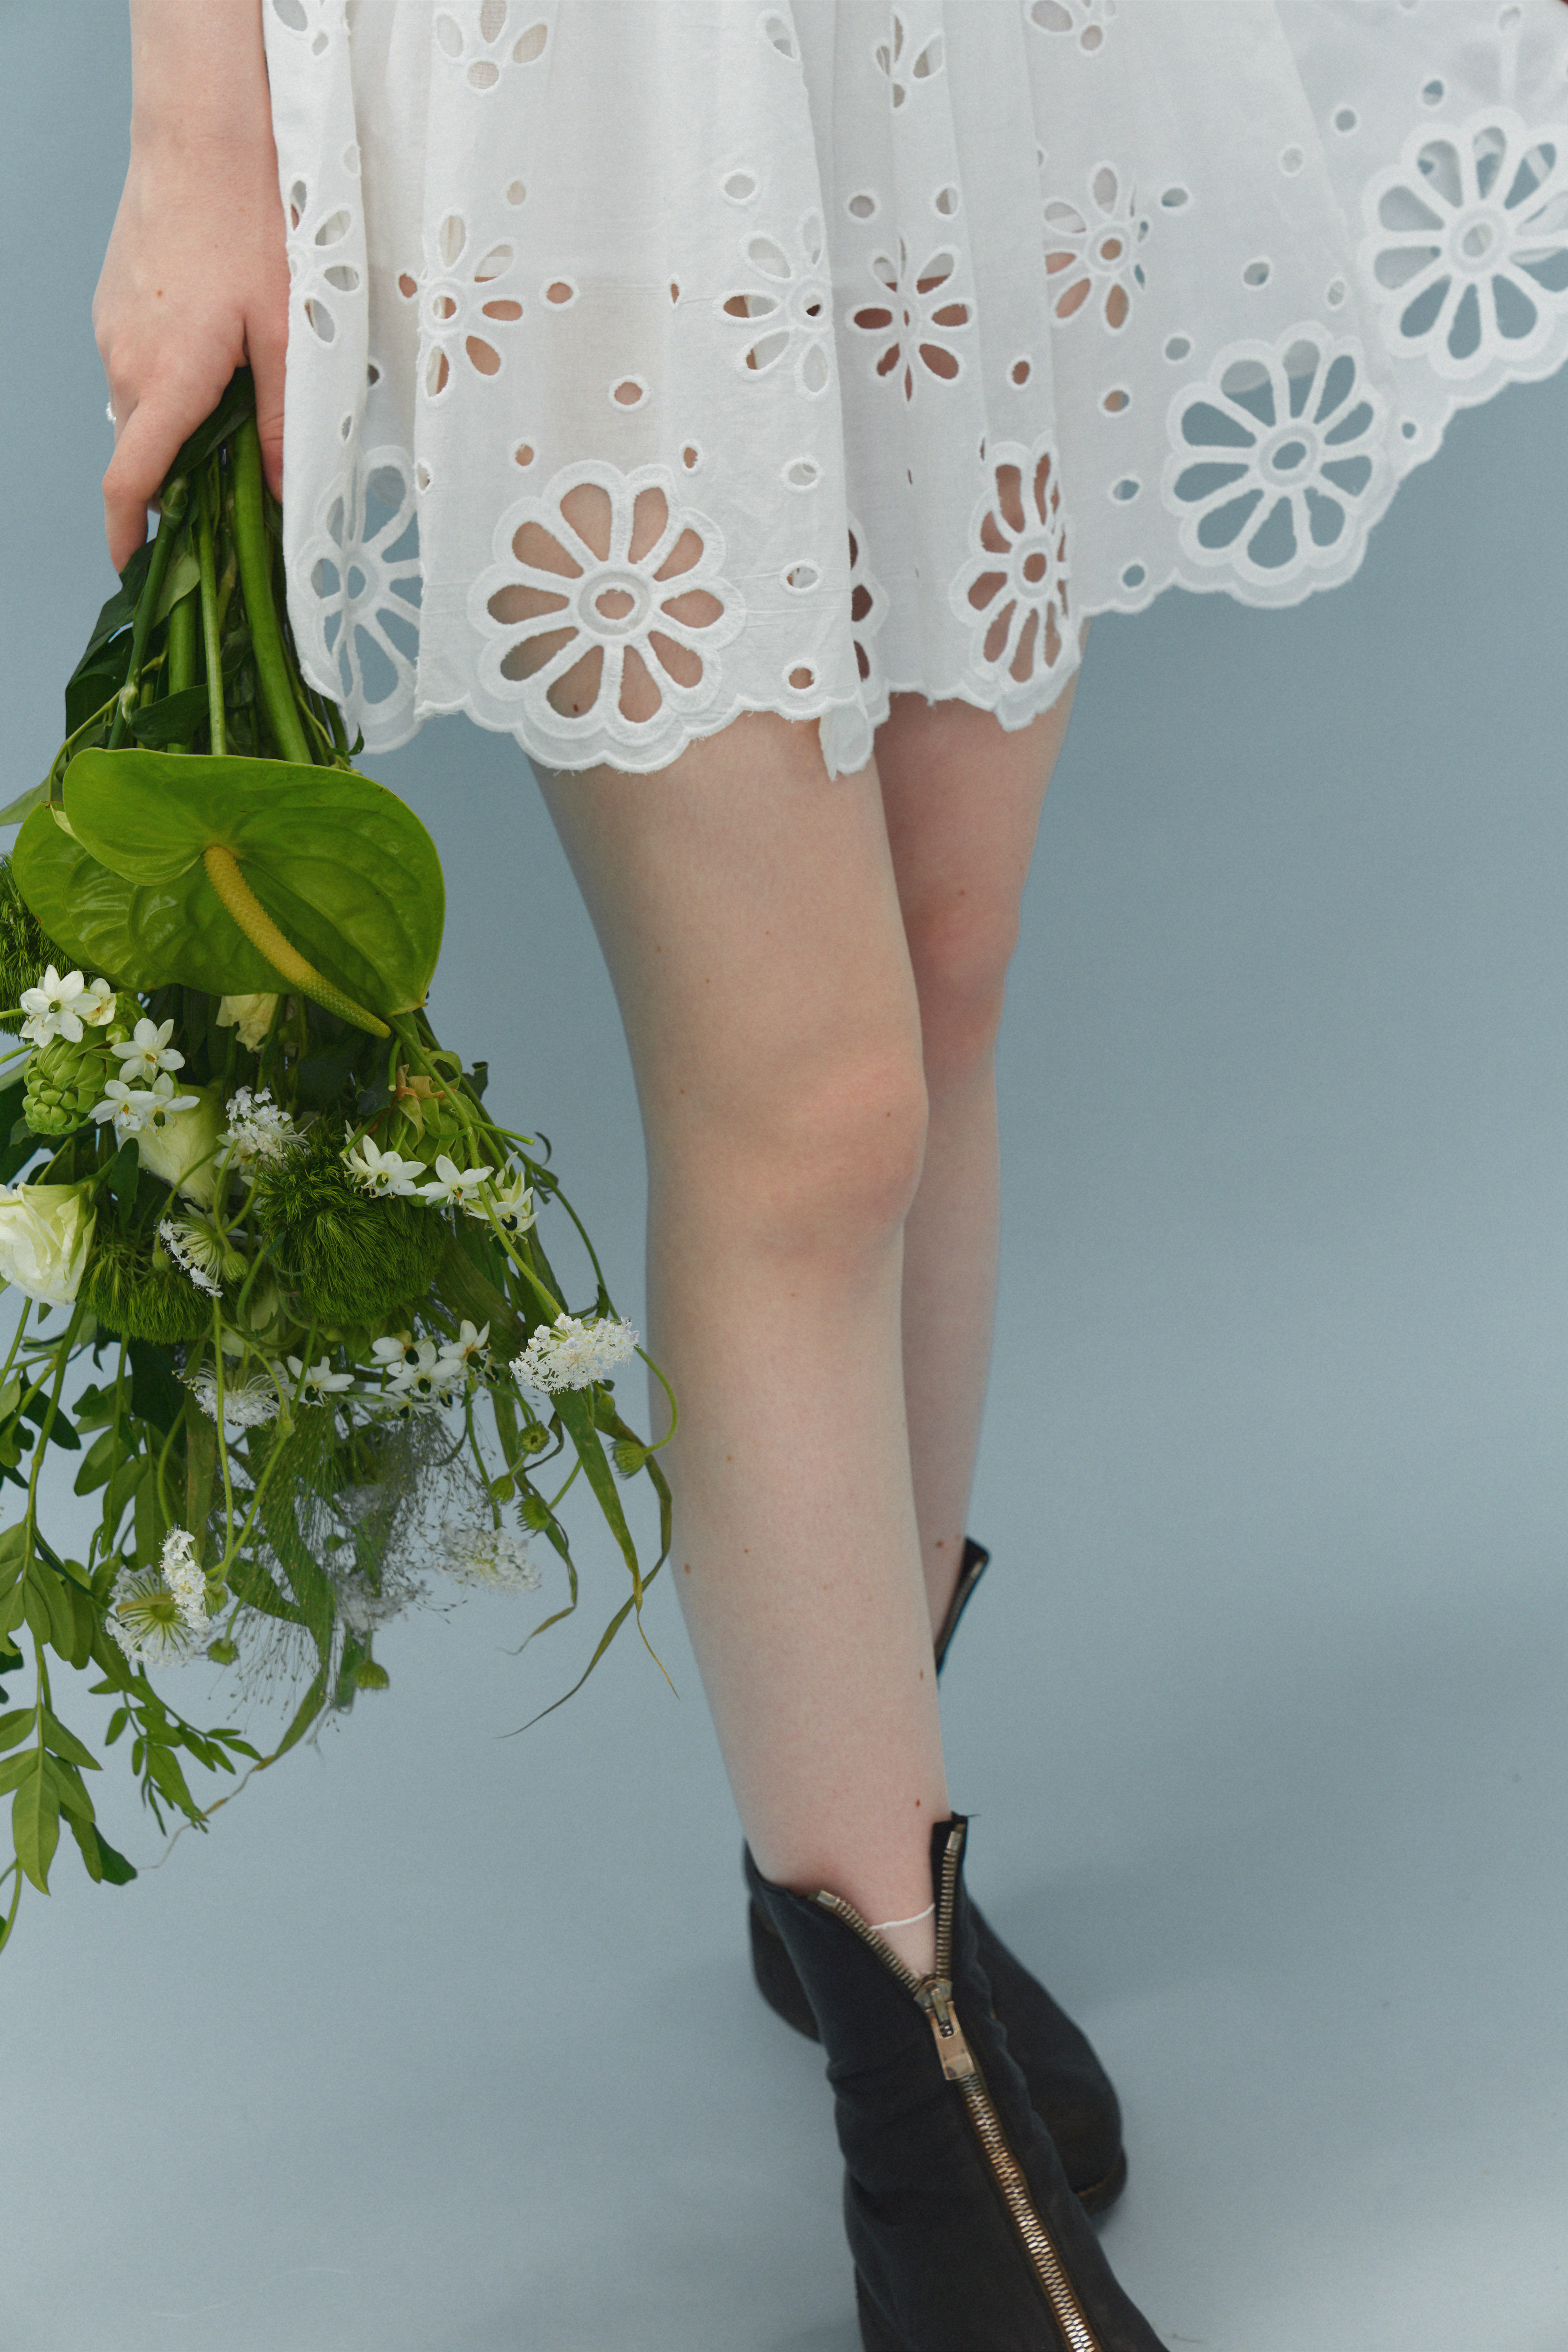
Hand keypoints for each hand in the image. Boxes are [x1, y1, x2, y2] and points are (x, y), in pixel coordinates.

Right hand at [94, 4, 287, 571]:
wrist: (200, 135)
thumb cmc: (248, 227)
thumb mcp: (287, 335)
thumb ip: (282, 424)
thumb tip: (279, 493)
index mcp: (165, 381)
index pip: (129, 483)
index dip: (129, 537)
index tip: (138, 570)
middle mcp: (125, 360)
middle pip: (143, 451)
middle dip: (179, 483)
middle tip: (232, 493)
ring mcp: (113, 329)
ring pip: (143, 408)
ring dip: (180, 428)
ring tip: (236, 415)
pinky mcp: (115, 302)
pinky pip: (139, 366)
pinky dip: (172, 385)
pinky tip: (217, 361)